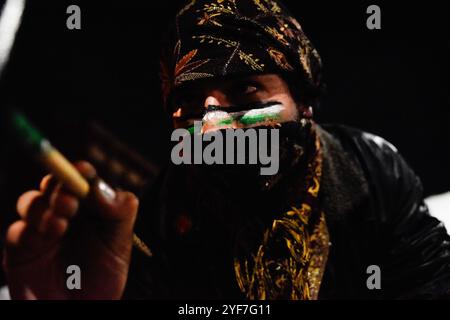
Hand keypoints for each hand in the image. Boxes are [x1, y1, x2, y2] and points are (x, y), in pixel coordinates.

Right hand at [3, 161, 138, 299]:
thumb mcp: (120, 243)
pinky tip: (45, 236)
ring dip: (43, 207)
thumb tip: (104, 187)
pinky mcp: (19, 250)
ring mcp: (40, 230)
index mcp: (89, 207)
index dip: (80, 172)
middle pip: (52, 186)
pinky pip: (15, 231)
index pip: (81, 180)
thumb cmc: (104, 277)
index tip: (83, 170)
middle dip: (59, 188)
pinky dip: (27, 230)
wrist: (82, 311)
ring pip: (30, 202)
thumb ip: (119, 212)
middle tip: (70, 201)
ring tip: (60, 223)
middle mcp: (63, 213)